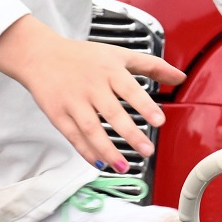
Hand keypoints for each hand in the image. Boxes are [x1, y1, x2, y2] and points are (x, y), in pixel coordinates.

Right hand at [0, 16, 183, 169]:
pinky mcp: (58, 114)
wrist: (40, 55)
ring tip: (124, 166)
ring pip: (91, 129)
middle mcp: (91, 86)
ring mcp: (73, 101)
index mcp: (109, 70)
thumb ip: (151, 66)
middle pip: (112, 112)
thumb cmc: (82, 56)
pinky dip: (86, 151)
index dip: (145, 106)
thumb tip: (180, 77)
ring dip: (108, 150)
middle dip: (130, 134)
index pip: (130, 89)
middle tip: (146, 151)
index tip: (159, 121)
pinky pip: (73, 136)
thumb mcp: (118, 54)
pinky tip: (100, 163)